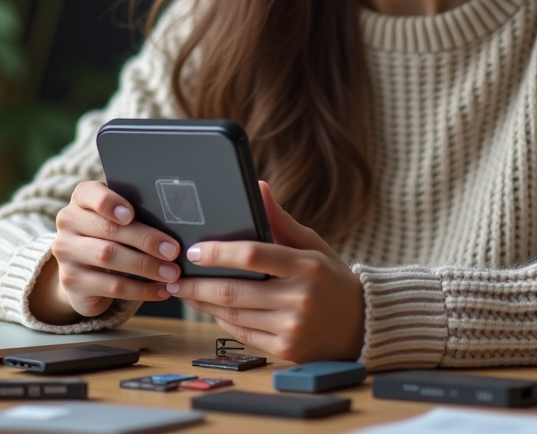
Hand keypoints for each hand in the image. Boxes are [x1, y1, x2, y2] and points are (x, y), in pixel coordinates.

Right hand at [30, 181, 180, 322]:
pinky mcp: (71, 281)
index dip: (110, 203)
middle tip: (173, 251)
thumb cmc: (111, 237)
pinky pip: (111, 286)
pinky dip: (141, 289)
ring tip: (171, 273)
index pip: (89, 193)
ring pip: (109, 257)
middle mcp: (68, 222)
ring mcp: (65, 252)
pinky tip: (161, 290)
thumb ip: (136, 213)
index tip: (131, 215)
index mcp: (81, 199)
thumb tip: (174, 220)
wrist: (84, 273)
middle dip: (145, 240)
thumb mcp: (117, 219)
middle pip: (109, 229)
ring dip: (146, 266)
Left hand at [166, 181, 364, 362]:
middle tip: (175, 276)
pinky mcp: (287, 350)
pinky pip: (243, 334)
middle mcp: (300, 298)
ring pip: (233, 314)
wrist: (361, 324)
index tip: (193, 250)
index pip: (252, 255)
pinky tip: (212, 309)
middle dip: (196, 284)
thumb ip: (280, 219)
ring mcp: (293, 328)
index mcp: (306, 265)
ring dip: (203, 302)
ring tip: (185, 291)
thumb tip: (259, 185)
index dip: (217, 253)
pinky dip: (222, 320)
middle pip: (233, 290)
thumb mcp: (312, 245)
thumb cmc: (331, 278)